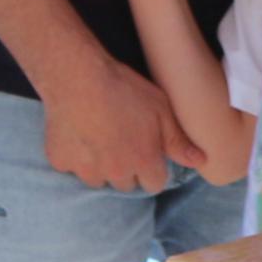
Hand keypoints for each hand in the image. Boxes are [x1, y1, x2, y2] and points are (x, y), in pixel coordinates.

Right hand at [43, 50, 195, 193]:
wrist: (78, 77)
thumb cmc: (125, 89)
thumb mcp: (161, 109)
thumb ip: (179, 140)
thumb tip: (200, 161)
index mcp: (144, 162)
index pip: (154, 184)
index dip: (152, 168)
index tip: (146, 152)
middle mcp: (116, 173)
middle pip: (126, 184)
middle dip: (126, 169)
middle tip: (121, 142)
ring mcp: (86, 170)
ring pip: (98, 180)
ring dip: (100, 167)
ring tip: (98, 138)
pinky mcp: (61, 162)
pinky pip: (71, 167)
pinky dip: (74, 156)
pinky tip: (77, 134)